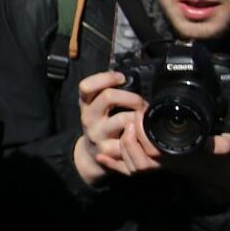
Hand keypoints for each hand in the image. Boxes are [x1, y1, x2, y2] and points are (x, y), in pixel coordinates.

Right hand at [74, 70, 142, 185]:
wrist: (91, 153)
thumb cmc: (101, 123)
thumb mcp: (97, 106)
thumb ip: (108, 91)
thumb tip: (131, 77)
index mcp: (85, 103)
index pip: (86, 85)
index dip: (106, 78)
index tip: (121, 78)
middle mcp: (88, 117)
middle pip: (109, 96)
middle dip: (132, 96)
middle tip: (140, 102)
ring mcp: (97, 134)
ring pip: (124, 118)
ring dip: (140, 116)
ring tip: (143, 119)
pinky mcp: (107, 149)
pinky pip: (131, 138)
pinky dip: (140, 135)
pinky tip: (140, 134)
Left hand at [111, 112, 229, 205]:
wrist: (214, 168)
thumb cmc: (219, 155)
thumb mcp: (227, 147)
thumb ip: (225, 145)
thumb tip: (223, 142)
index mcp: (180, 156)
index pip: (155, 150)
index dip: (144, 134)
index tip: (141, 114)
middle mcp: (165, 164)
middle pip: (140, 158)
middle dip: (130, 139)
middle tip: (130, 119)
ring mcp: (157, 168)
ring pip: (133, 166)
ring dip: (123, 149)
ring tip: (124, 129)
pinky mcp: (151, 167)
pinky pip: (128, 171)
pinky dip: (113, 165)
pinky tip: (101, 155)